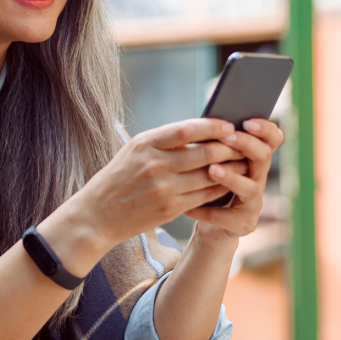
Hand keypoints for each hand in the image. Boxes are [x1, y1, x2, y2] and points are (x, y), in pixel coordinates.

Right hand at [41, 119, 242, 263]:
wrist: (97, 215)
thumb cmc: (116, 178)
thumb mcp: (133, 152)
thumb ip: (163, 141)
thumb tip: (199, 131)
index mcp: (145, 145)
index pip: (186, 129)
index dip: (212, 126)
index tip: (227, 124)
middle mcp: (155, 165)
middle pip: (205, 152)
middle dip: (229, 147)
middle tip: (243, 143)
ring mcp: (165, 188)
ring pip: (211, 175)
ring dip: (232, 168)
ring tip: (243, 162)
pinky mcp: (171, 208)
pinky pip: (205, 195)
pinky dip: (221, 187)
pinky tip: (228, 182)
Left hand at [187, 118, 284, 243]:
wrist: (207, 223)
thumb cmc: (206, 185)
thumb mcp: (208, 162)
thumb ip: (211, 146)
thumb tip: (201, 123)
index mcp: (252, 160)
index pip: (272, 140)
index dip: (265, 130)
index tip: (247, 121)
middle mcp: (258, 179)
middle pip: (264, 157)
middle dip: (247, 145)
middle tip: (227, 137)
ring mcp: (254, 203)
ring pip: (251, 188)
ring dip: (232, 178)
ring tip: (212, 170)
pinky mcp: (244, 224)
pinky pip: (227, 217)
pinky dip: (207, 211)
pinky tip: (189, 207)